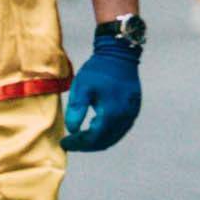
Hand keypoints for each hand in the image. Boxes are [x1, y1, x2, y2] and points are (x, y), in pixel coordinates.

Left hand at [62, 25, 144, 152]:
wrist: (119, 54)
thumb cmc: (98, 70)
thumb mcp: (82, 87)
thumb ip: (77, 109)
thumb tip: (72, 130)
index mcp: (112, 112)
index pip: (94, 138)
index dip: (78, 144)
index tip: (64, 142)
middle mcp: (125, 117)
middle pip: (105, 141)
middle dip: (87, 145)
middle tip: (71, 142)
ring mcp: (132, 113)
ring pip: (114, 137)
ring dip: (97, 141)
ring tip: (82, 136)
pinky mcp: (134, 109)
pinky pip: (121, 129)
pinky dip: (107, 134)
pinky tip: (96, 127)